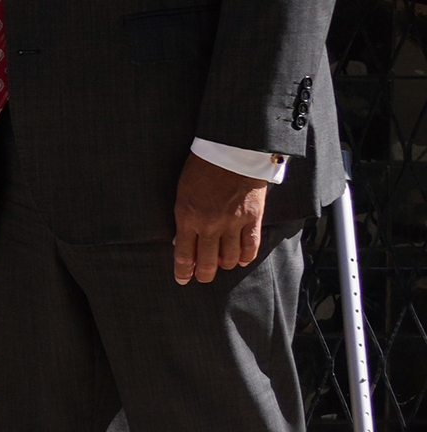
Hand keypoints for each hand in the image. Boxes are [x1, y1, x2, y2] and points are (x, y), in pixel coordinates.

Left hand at [172, 152, 268, 283]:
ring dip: (223, 265)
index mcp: (187, 217)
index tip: (183, 279)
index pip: (184, 254)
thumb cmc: (202, 168)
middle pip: (207, 261)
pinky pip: (251, 246)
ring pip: (229, 257)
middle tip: (202, 278)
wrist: (231, 151)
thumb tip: (179, 240)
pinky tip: (240, 260)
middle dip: (203, 274)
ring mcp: (233, 223)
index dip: (183, 271)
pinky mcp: (252, 218)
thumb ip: (182, 218)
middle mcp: (210, 224)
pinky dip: (245, 257)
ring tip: (220, 266)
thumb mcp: (182, 193)